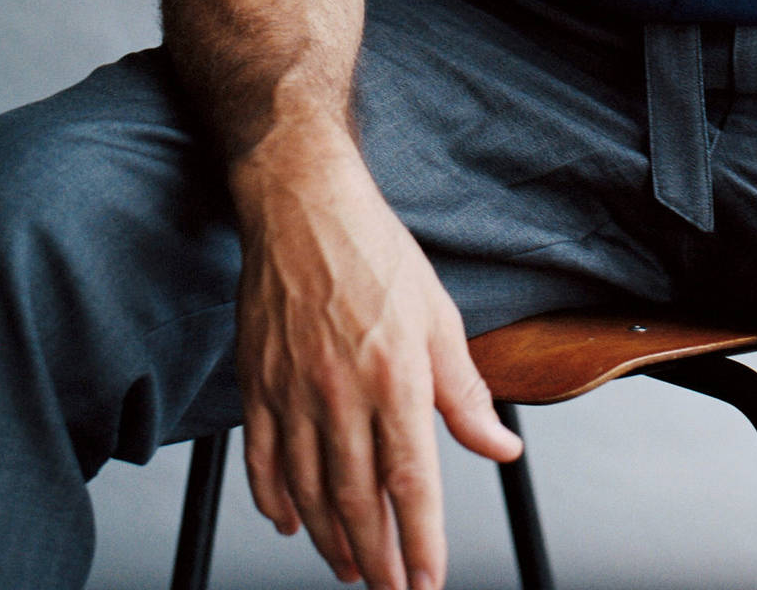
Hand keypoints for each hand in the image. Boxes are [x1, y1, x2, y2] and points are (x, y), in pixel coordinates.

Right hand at [229, 118, 521, 589]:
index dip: (422, 541)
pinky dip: (274, 500)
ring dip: (330, 539)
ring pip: (308, 491)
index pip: (411, 482)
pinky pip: (262, 460)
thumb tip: (499, 446)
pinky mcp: (257, 383)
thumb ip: (466, 393)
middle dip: (378, 559)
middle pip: (357, 500)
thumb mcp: (440, 316)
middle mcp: (341, 392)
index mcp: (396, 376)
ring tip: (350, 566)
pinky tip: (290, 521)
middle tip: (391, 588)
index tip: (428, 580)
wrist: (305, 206)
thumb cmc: (375, 252)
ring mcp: (293, 391)